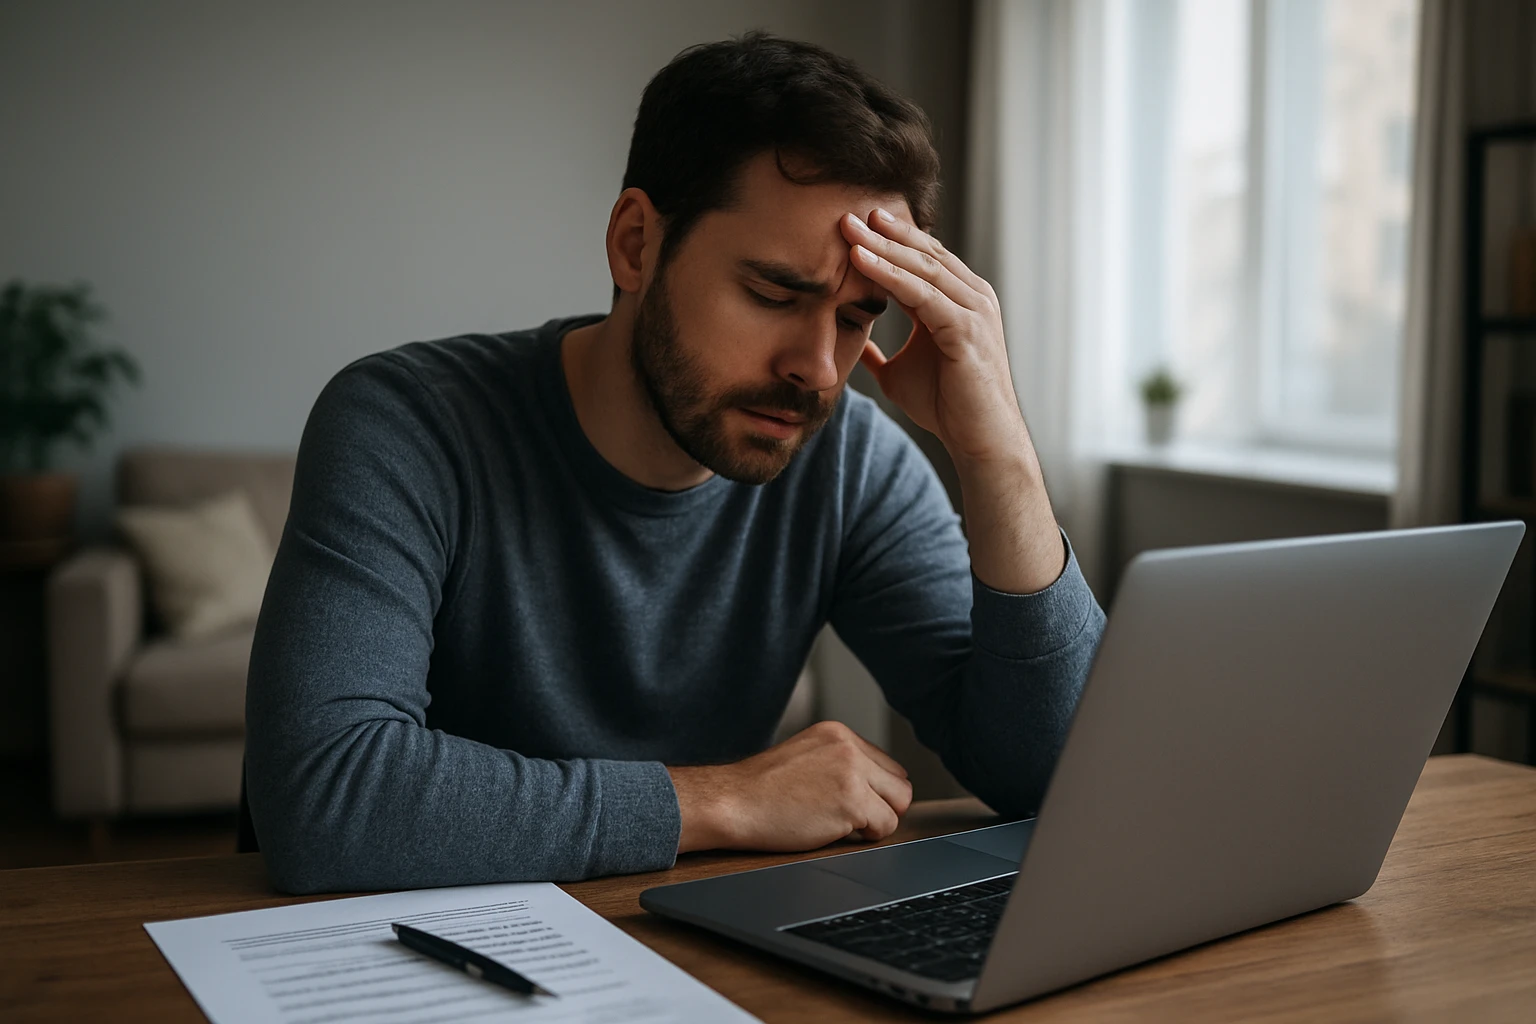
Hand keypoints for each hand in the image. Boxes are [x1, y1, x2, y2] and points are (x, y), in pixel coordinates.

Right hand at [667, 720, 912, 853]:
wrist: (732, 801)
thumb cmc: (759, 789)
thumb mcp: (805, 757)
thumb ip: (839, 762)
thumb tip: (875, 787)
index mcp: (837, 733)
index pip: (885, 764)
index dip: (874, 791)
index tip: (851, 804)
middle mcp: (848, 747)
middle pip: (899, 783)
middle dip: (882, 805)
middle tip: (851, 819)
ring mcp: (851, 773)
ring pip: (899, 803)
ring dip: (877, 820)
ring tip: (841, 823)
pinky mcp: (851, 801)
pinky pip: (885, 827)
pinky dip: (867, 837)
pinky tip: (835, 830)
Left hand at [839, 208, 1025, 468]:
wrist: (979, 440)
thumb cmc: (946, 406)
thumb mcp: (900, 372)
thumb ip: (879, 353)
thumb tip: (852, 346)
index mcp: (959, 300)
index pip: (922, 258)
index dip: (888, 239)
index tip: (852, 223)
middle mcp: (972, 296)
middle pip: (922, 252)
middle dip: (883, 231)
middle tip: (846, 212)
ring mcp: (973, 309)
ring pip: (921, 266)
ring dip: (881, 245)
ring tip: (848, 227)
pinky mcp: (967, 328)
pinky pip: (921, 292)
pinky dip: (887, 274)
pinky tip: (859, 260)